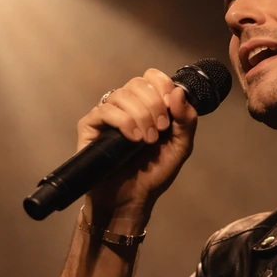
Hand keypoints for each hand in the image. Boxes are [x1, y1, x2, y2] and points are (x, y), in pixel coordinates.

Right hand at [77, 68, 198, 216]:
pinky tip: (133, 139)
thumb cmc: (154, 174)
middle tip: (160, 131)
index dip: (163, 86)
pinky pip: (105, 111)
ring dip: (140, 116)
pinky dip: (123, 122)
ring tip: (147, 140)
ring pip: (122, 95)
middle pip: (137, 83)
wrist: (133, 199)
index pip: (152, 77)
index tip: (170, 109)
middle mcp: (126, 106)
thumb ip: (186, 120)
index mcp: (147, 105)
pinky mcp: (90, 127)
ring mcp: (107, 115)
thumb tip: (178, 92)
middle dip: (154, 105)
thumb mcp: (180, 147)